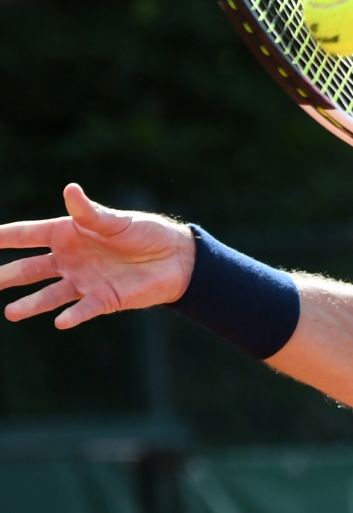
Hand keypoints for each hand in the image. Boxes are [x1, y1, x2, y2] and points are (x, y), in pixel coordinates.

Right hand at [0, 183, 194, 328]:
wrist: (175, 257)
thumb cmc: (145, 232)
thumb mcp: (117, 221)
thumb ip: (90, 212)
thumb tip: (70, 190)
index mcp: (69, 234)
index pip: (28, 235)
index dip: (5, 236)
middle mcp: (70, 259)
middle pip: (30, 268)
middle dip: (6, 274)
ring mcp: (83, 281)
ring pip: (49, 295)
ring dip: (31, 304)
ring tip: (11, 312)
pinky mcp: (102, 299)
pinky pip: (82, 310)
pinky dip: (72, 316)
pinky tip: (60, 322)